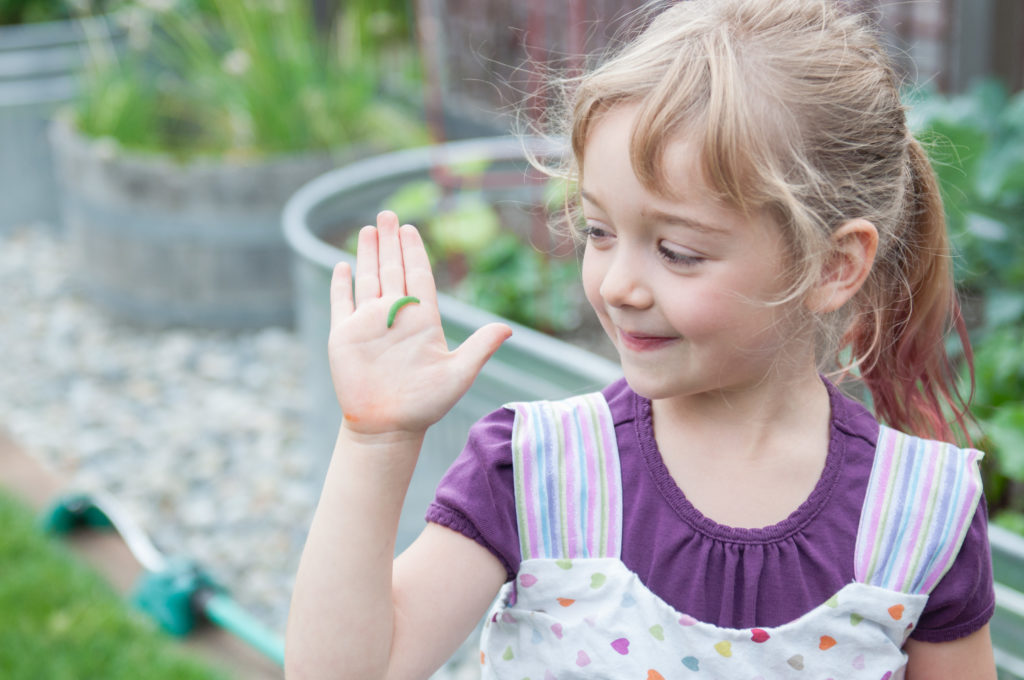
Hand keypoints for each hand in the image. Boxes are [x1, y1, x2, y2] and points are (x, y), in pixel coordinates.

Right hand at [328, 210, 511, 436]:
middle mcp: (394, 316)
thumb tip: (508, 330)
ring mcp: (368, 324)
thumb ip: (480, 348)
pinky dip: (341, 284)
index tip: (411, 228)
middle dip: (390, 241)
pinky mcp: (345, 336)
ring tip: (369, 228)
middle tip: (388, 213)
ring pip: (368, 279)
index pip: (417, 276)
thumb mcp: (458, 373)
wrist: (388, 427)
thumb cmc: (426, 404)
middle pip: (392, 269)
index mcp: (422, 320)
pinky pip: (342, 303)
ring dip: (368, 254)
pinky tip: (344, 265)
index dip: (414, 252)